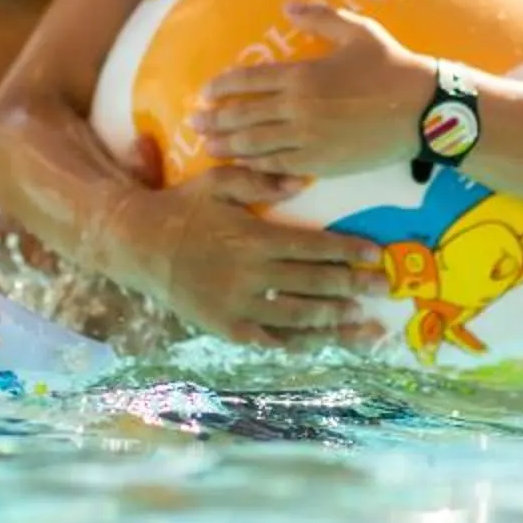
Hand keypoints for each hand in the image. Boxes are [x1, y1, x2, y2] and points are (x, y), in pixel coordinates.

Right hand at [131, 165, 387, 348]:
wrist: (138, 245)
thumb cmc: (183, 207)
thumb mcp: (219, 181)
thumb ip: (261, 179)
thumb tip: (303, 182)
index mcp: (253, 237)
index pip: (313, 247)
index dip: (348, 251)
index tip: (376, 255)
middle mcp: (250, 275)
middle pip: (314, 284)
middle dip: (354, 287)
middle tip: (384, 289)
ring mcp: (238, 307)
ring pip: (298, 319)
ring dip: (336, 323)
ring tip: (366, 326)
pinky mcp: (227, 328)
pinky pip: (271, 341)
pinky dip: (300, 343)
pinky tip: (324, 343)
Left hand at [190, 1, 429, 178]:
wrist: (423, 110)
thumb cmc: (391, 66)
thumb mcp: (358, 32)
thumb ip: (320, 17)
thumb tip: (288, 6)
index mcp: (303, 75)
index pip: (250, 80)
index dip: (224, 86)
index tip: (207, 91)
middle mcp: (299, 109)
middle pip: (244, 117)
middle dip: (215, 119)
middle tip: (193, 122)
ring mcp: (309, 140)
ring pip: (256, 146)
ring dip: (228, 146)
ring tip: (207, 147)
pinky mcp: (322, 163)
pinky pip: (280, 167)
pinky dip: (257, 167)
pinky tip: (244, 166)